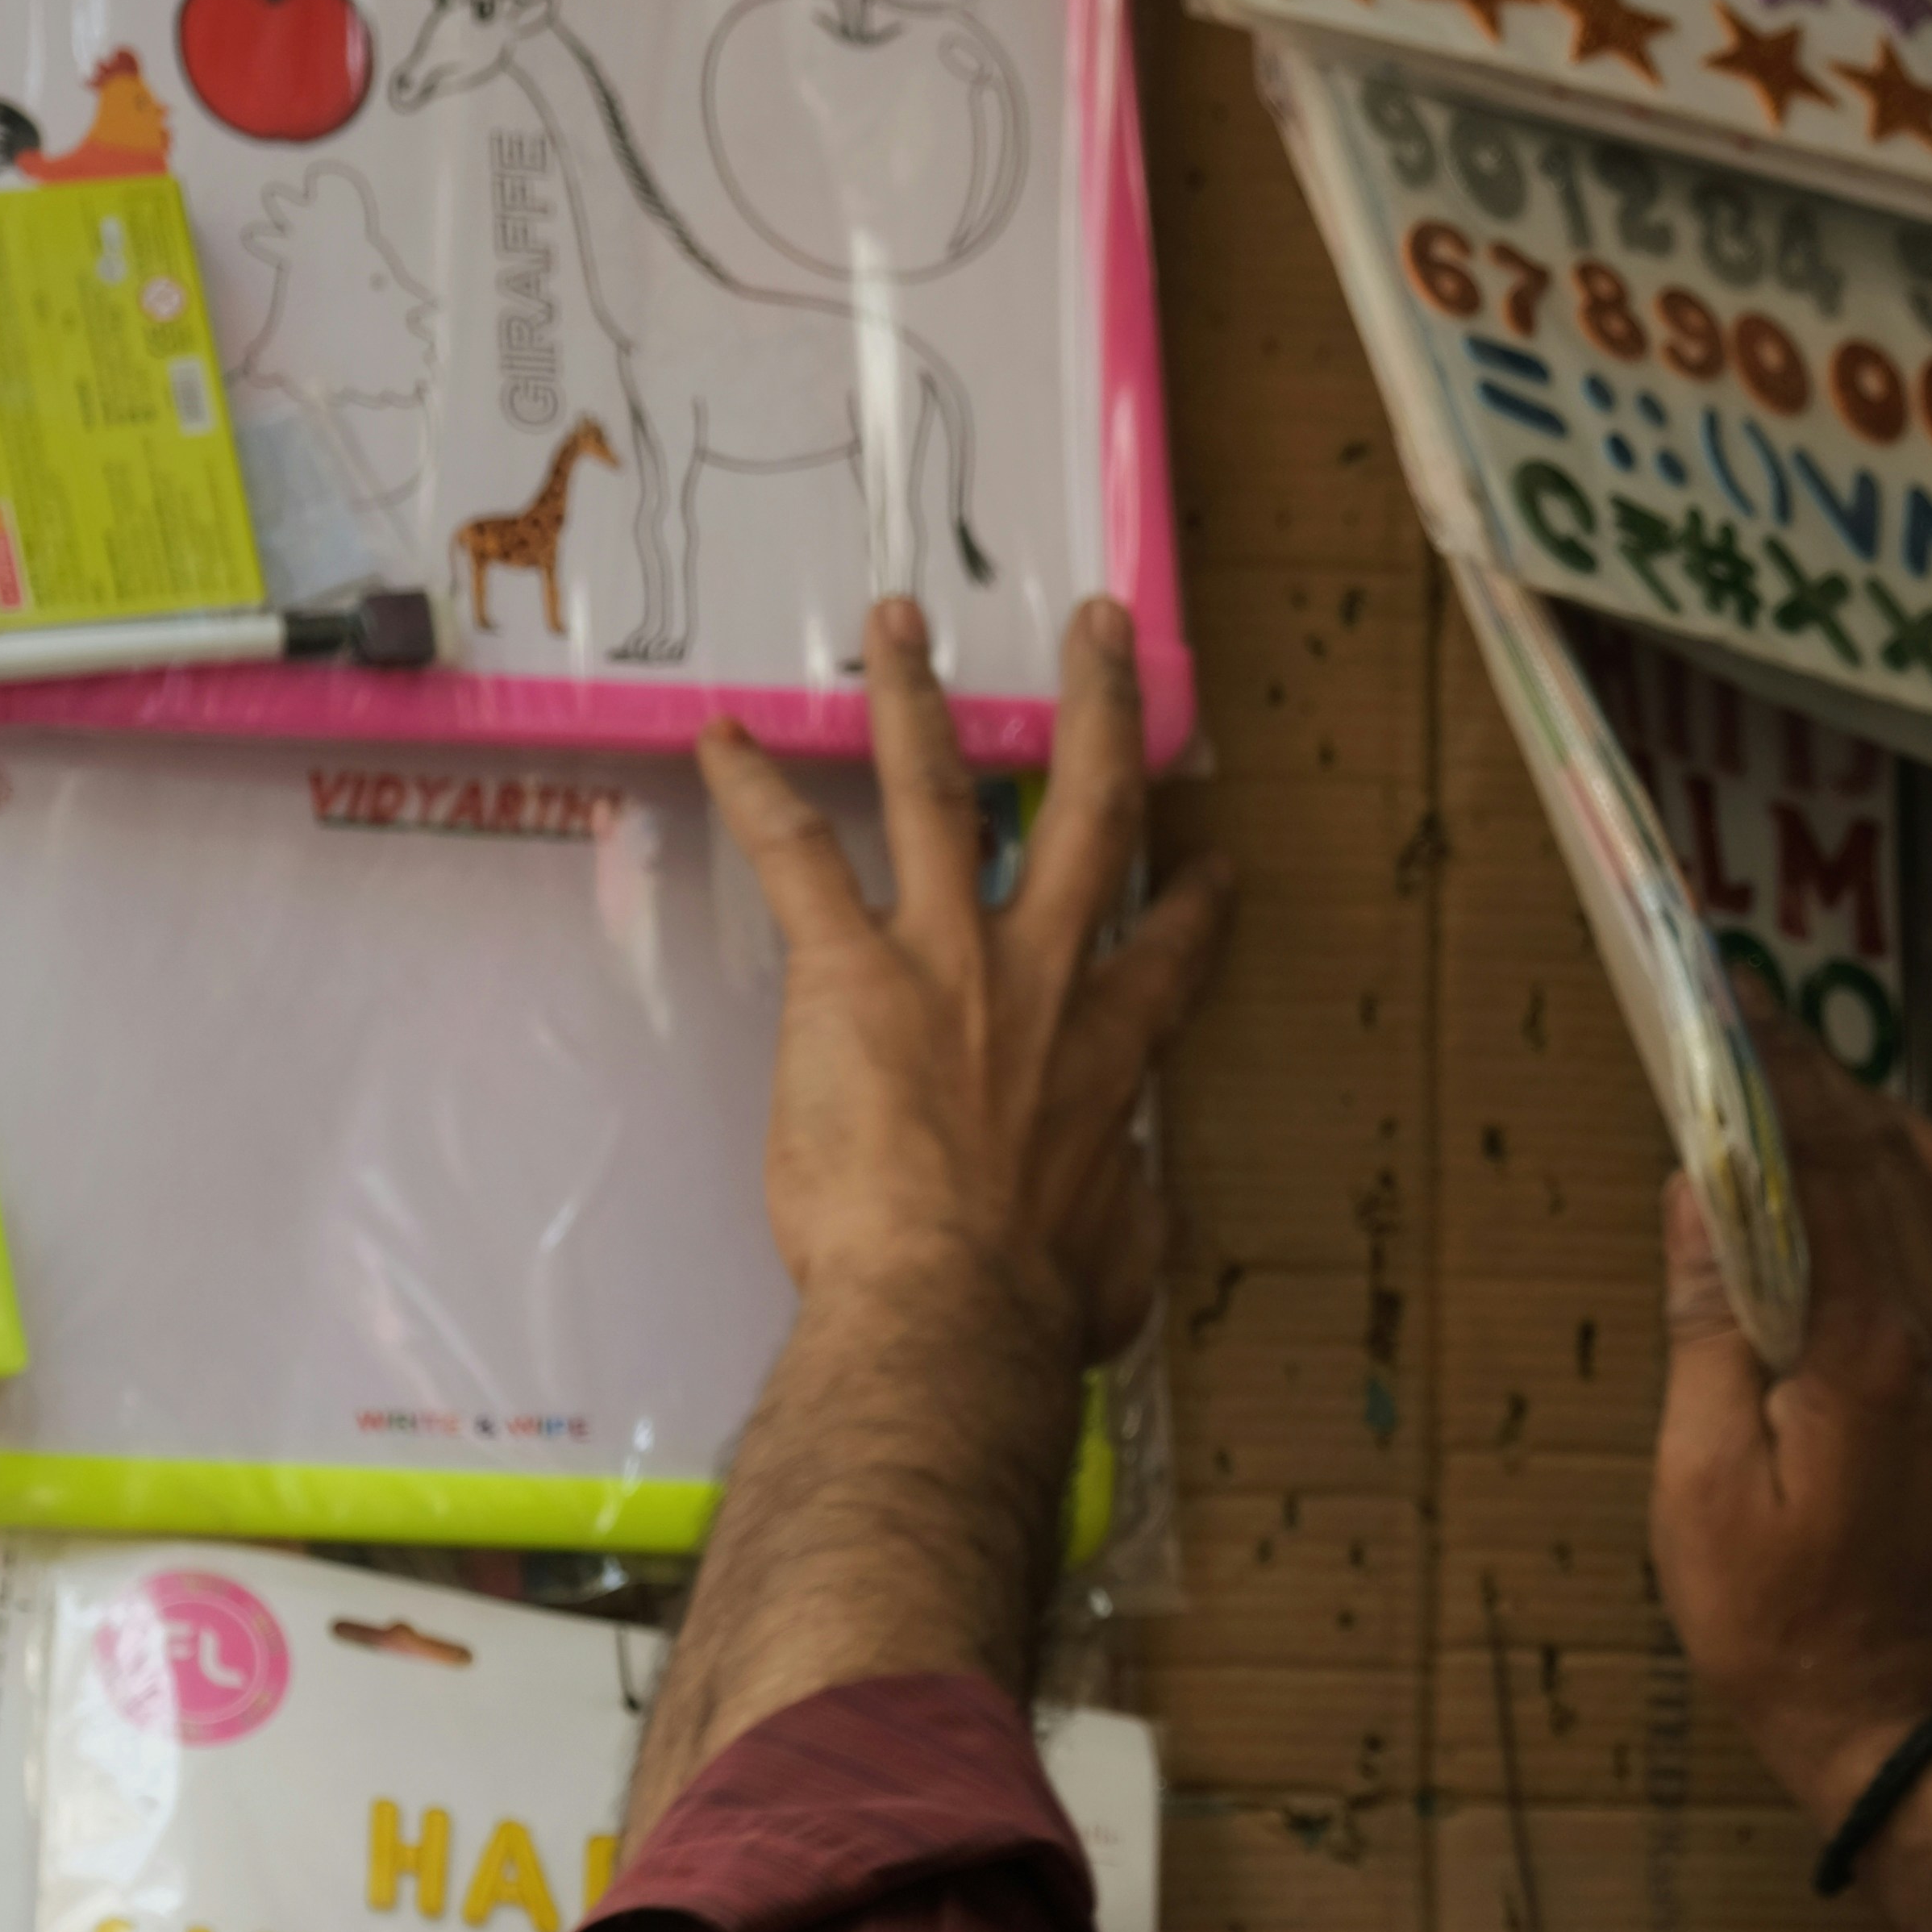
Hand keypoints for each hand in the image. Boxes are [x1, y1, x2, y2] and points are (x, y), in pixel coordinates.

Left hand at [699, 594, 1229, 1360]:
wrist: (953, 1310)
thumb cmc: (1033, 1310)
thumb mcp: (1117, 1266)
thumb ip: (1124, 1219)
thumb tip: (1122, 1216)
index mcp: (1109, 1054)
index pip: (1167, 956)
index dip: (1195, 906)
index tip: (1211, 865)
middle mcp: (1042, 978)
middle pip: (1087, 811)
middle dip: (1101, 709)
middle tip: (1101, 630)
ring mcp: (946, 961)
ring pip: (941, 793)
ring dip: (919, 699)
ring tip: (900, 620)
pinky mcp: (851, 974)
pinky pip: (801, 855)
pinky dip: (757, 792)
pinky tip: (720, 737)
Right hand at [1651, 996, 1931, 1834]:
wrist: (1896, 1718)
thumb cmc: (1777, 1623)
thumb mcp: (1701, 1485)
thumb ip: (1708, 1329)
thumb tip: (1697, 1193)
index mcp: (1862, 1346)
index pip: (1823, 1162)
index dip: (1776, 1071)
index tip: (1730, 1001)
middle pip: (1884, 1155)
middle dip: (1816, 1073)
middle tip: (1749, 1015)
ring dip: (1876, 1119)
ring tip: (1802, 1087)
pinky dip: (1919, 1179)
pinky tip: (1868, 1179)